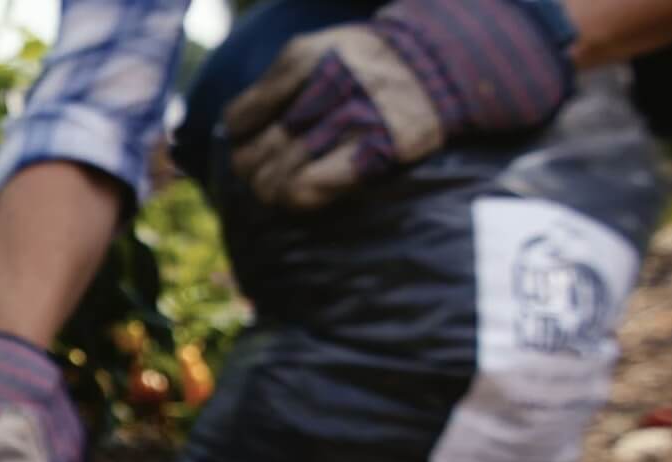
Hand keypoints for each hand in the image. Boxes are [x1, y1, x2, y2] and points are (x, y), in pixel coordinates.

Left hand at [225, 0, 573, 209]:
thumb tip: (231, 134)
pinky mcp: (375, 151)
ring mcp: (350, 121)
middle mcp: (322, 89)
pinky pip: (312, 188)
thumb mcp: (316, 53)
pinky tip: (299, 195)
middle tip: (259, 175)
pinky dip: (296, 198)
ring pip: (278, 177)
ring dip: (270, 191)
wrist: (440, 65)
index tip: (249, 143)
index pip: (238, 120)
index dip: (237, 139)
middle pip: (254, 154)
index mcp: (301, 61)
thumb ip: (275, 87)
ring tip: (275, 189)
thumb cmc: (366, 65)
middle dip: (250, 171)